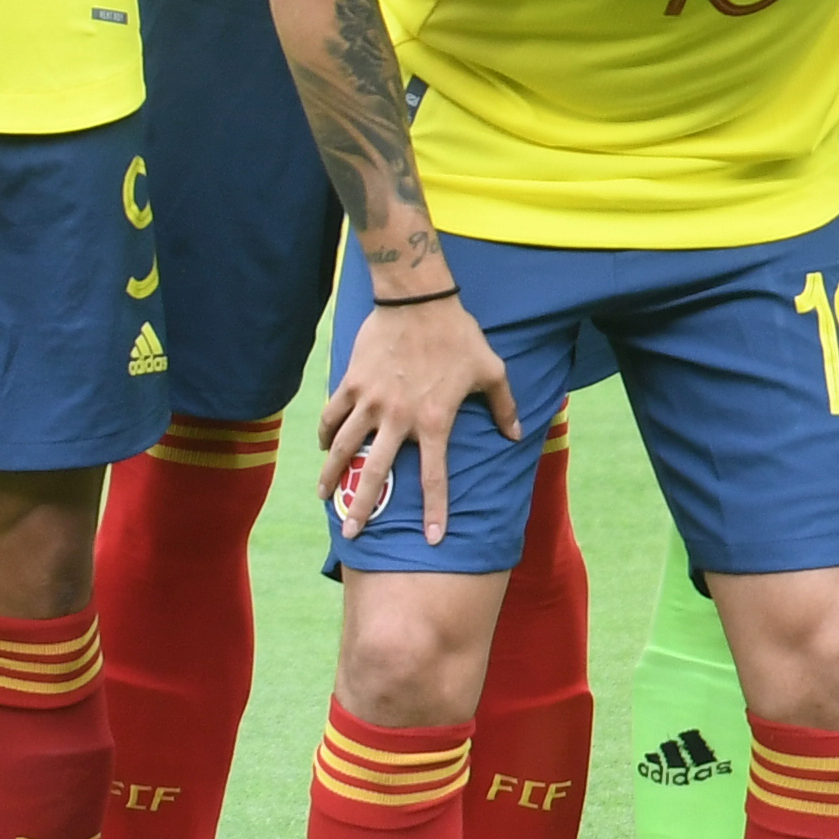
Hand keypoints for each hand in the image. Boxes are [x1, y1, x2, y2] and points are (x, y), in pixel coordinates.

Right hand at [320, 276, 520, 546]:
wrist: (418, 300)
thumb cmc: (459, 335)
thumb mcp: (492, 369)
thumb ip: (504, 406)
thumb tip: (516, 434)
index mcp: (434, 420)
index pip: (434, 476)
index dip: (435, 510)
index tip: (432, 538)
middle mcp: (398, 418)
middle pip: (375, 473)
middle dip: (361, 507)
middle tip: (353, 534)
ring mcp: (370, 401)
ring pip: (342, 447)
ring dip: (331, 474)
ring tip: (324, 495)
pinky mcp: (351, 382)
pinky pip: (331, 415)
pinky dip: (323, 432)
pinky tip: (321, 447)